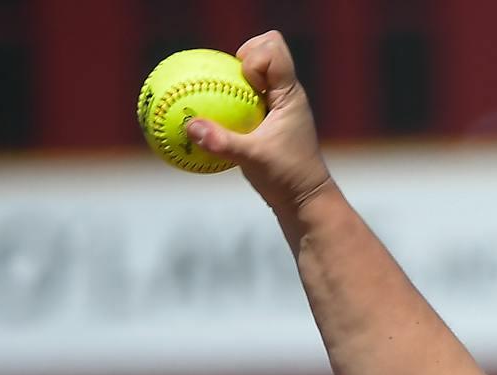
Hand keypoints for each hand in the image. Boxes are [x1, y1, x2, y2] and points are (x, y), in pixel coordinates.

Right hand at [185, 31, 331, 216]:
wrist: (306, 202)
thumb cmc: (288, 180)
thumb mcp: (253, 161)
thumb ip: (222, 142)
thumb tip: (190, 127)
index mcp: (290, 94)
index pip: (273, 49)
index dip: (253, 56)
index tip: (245, 83)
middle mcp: (286, 94)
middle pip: (264, 50)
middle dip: (242, 57)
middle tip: (230, 85)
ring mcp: (278, 106)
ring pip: (255, 73)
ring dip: (234, 80)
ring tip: (217, 99)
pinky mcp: (269, 120)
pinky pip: (246, 97)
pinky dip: (229, 100)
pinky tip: (209, 117)